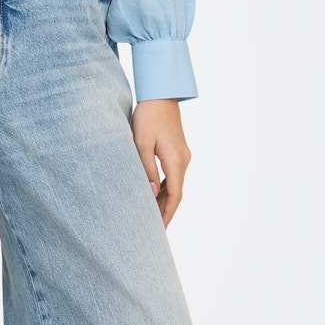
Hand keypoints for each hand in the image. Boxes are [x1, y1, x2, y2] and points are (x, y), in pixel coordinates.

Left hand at [131, 98, 190, 226]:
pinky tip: (154, 194)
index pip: (175, 195)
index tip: (160, 229)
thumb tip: (151, 192)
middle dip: (165, 211)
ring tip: (150, 215)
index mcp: (175, 161)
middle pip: (176, 193)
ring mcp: (182, 155)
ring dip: (164, 200)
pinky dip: (165, 187)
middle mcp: (183, 160)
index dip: (167, 213)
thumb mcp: (141, 143)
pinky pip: (173, 175)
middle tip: (152, 228)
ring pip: (175, 184)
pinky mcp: (178, 151)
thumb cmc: (148, 117)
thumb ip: (146, 168)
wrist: (161, 95)